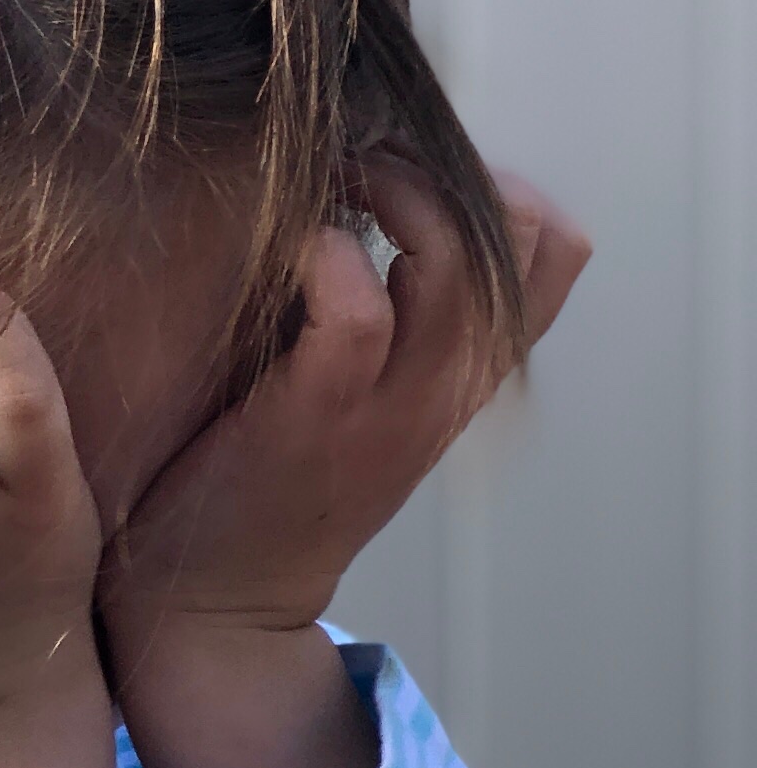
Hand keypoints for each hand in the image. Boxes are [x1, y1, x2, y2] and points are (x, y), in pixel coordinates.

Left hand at [100, 165, 590, 767]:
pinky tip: (288, 248)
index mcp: (460, 378)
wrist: (214, 610)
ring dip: (395, 192)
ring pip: (458, 264)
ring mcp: (387, 406)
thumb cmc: (261, 486)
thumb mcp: (357, 401)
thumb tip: (360, 217)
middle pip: (530, 239)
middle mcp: (445, 388)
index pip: (554, 253)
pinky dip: (326, 257)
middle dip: (449, 167)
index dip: (501, 182)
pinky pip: (356, 312)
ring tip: (330, 181)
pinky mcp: (314, 420)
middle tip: (363, 156)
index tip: (416, 168)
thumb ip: (385, 328)